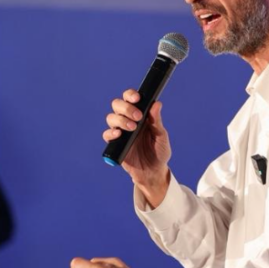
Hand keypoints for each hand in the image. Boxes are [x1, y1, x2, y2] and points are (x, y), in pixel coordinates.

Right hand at [104, 90, 171, 204]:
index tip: (137, 99)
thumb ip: (157, 121)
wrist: (153, 172)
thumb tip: (157, 104)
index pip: (130, 98)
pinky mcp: (115, 144)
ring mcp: (121, 132)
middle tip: (138, 117)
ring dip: (120, 120)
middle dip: (126, 107)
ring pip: (111, 118)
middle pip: (117, 105)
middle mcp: (128, 120)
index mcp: (140, 115)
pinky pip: (107, 135)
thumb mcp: (161, 136)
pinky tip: (119, 135)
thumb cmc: (159, 152)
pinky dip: (111, 133)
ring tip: (132, 128)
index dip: (130, 95)